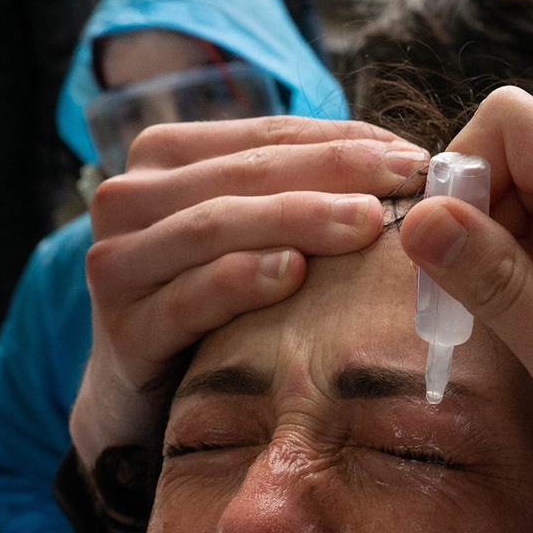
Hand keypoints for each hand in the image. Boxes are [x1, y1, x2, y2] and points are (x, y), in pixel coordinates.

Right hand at [70, 117, 425, 465]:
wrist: (143, 397)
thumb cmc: (216, 301)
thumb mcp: (255, 233)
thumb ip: (305, 189)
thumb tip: (408, 161)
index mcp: (164, 157)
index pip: (269, 136)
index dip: (344, 140)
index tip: (415, 156)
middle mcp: (127, 198)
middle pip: (245, 174)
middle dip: (332, 173)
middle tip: (404, 183)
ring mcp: (117, 263)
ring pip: (215, 226)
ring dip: (296, 219)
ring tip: (366, 223)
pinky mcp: (122, 331)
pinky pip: (187, 298)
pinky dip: (242, 281)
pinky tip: (293, 274)